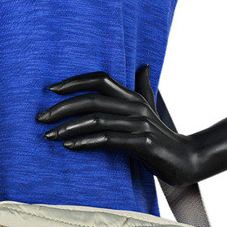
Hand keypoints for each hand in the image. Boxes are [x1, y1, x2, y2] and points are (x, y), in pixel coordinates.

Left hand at [35, 65, 201, 183]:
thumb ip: (142, 88)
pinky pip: (107, 140)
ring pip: (97, 120)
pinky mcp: (142, 144)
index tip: (50, 90)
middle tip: (39, 118)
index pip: (100, 79)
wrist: (186, 160)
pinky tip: (68, 146)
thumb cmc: (161, 136)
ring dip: (68, 128)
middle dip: (62, 108)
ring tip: (48, 135)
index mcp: (133, 96)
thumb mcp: (150, 109)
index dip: (74, 81)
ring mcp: (139, 125)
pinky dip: (85, 143)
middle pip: (92, 100)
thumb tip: (144, 66)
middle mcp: (135, 106)